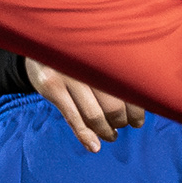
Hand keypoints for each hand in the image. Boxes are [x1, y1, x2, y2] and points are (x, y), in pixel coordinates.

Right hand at [26, 55, 145, 151]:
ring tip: (112, 135)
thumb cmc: (80, 51)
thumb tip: (141, 108)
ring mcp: (68, 74)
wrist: (40, 36)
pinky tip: (94, 146)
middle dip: (122, 122)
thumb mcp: (100, 55)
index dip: (136, 111)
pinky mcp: (51, 85)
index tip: (138, 121)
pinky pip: (73, 117)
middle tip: (123, 126)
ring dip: (106, 131)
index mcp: (108, 52)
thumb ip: (118, 73)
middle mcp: (89, 62)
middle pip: (113, 105)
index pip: (129, 90)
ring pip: (94, 115)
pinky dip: (85, 135)